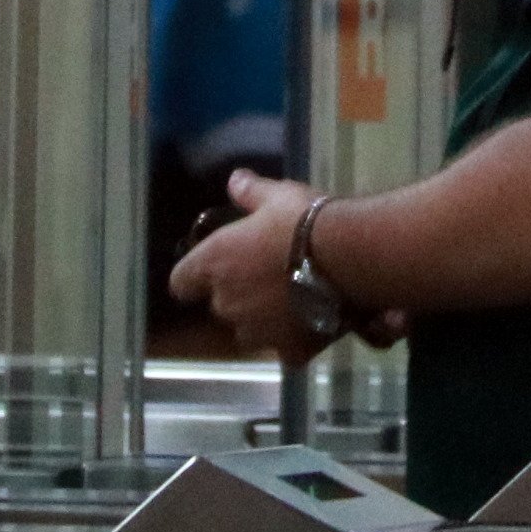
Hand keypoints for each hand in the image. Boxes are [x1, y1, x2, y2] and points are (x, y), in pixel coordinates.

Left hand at [167, 170, 402, 361]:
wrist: (349, 258)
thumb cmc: (303, 221)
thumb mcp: (276, 196)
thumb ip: (250, 192)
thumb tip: (235, 180)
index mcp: (214, 263)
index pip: (181, 283)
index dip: (192, 278)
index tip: (207, 271)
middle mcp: (228, 303)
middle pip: (221, 305)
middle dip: (239, 295)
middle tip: (268, 275)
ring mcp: (258, 331)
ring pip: (250, 331)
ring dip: (263, 321)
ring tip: (292, 301)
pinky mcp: (289, 350)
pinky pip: (285, 351)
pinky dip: (295, 342)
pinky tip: (313, 325)